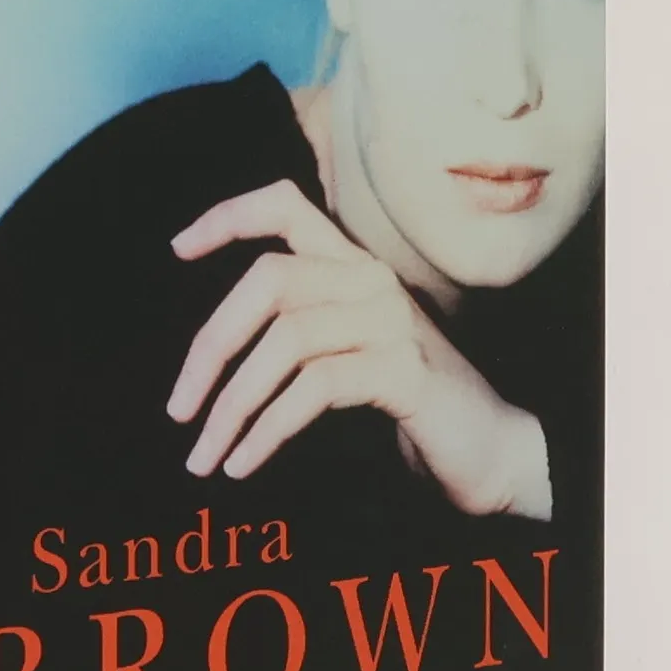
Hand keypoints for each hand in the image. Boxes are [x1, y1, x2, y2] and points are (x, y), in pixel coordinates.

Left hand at [166, 180, 553, 518]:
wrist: (492, 451)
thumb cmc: (408, 404)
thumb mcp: (349, 351)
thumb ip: (299, 328)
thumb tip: (210, 353)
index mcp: (355, 266)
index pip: (286, 207)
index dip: (228, 217)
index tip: (178, 250)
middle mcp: (373, 280)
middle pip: (268, 280)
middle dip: (210, 348)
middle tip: (178, 410)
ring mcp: (392, 321)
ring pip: (284, 342)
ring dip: (232, 407)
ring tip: (204, 458)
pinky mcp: (403, 370)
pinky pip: (313, 389)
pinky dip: (267, 430)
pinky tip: (243, 462)